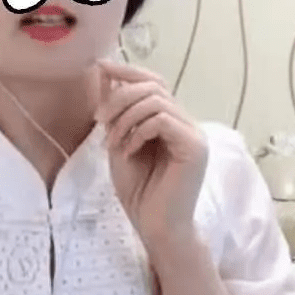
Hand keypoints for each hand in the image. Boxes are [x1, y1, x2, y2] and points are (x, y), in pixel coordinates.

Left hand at [95, 60, 208, 259]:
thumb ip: (116, 112)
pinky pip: (162, 120)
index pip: (154, 82)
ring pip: (157, 100)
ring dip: (125, 117)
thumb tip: (105, 75)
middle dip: (120, 98)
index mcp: (171, 120)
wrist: (154, 227)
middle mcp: (186, 123)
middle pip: (153, 86)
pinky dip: (138, 131)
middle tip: (100, 120)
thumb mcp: (119, 142)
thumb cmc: (139, 191)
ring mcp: (193, 134)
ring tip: (112, 142)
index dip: (127, 70)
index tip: (100, 67)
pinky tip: (128, 150)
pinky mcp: (194, 147)